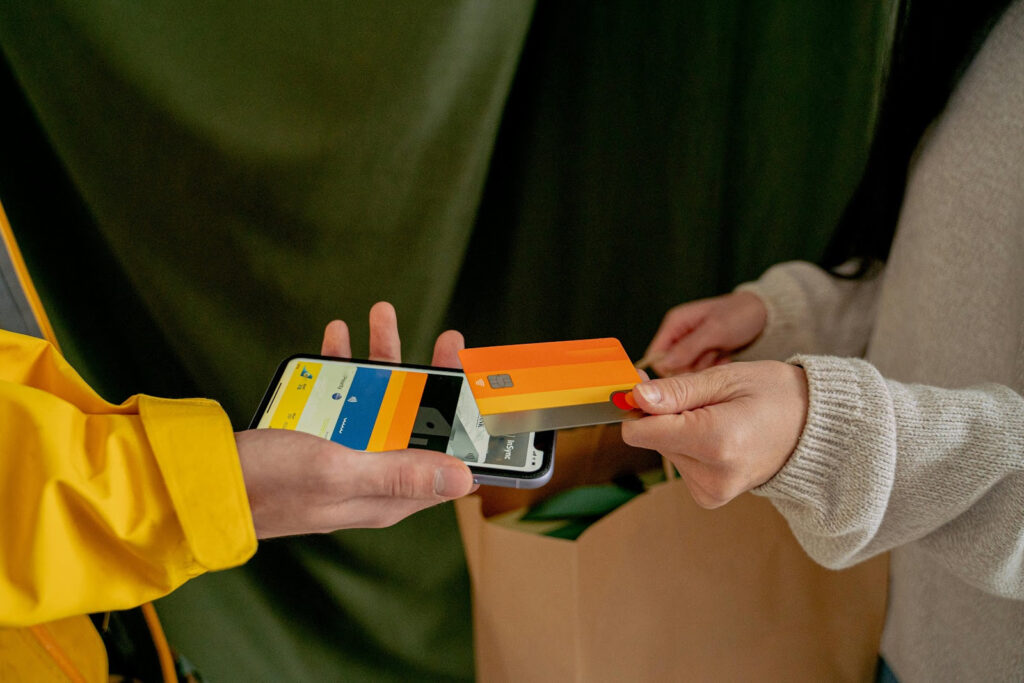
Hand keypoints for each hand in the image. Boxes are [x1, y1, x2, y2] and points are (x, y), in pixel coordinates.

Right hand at [237, 302, 474, 537]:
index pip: (448, 459)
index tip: (480, 386)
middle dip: (433, 377)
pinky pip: (342, 399)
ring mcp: (347, 455)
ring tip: (381, 315)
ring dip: (384, 359)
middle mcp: (374, 475)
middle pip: (419, 422)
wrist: (202, 485)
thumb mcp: (338, 472)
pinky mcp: (320, 440)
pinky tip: (337, 336)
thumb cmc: (267, 485)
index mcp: (389, 494)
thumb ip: (401, 473)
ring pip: (380, 403)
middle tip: (447, 338)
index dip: (468, 424)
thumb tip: (464, 479)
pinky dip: (342, 367)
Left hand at [620, 361, 807, 508]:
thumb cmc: (775, 395)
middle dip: (665, 415)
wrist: (815, 431)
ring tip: (720, 418)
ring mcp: (712, 491)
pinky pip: (680, 464)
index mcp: (716, 442)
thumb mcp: (725, 379)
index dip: (638, 405)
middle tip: (700, 398)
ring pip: (665, 450)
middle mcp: (712, 475)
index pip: (641, 432)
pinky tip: (720, 438)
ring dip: (681, 431)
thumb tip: (636, 397)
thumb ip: (677, 391)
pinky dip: (691, 448)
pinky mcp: (710, 497)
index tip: (646, 386)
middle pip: (653, 439)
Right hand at [642, 292, 766, 376]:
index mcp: (675, 324)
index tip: (689, 371)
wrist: (763, 314)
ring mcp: (691, 346)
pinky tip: (724, 356)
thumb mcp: (715, 330)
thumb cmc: (739, 314)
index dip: (668, 368)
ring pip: (687, 371)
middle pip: (671, 367)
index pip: (655, 355)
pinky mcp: (703, 354)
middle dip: (691, 367)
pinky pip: (701, 371)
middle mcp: (679, 336)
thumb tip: (663, 364)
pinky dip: (713, 368)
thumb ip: (688, 348)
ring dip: (705, 368)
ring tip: (720, 353)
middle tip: (711, 355)